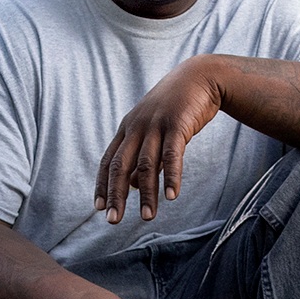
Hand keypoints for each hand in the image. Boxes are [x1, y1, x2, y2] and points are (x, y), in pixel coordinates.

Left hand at [94, 57, 223, 223]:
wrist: (200, 78)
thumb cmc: (176, 108)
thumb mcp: (153, 131)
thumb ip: (141, 157)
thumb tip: (129, 186)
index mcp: (128, 129)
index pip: (108, 161)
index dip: (102, 185)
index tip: (99, 207)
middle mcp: (137, 127)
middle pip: (120, 166)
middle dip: (116, 195)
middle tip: (113, 220)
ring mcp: (156, 125)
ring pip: (146, 165)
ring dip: (146, 194)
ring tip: (147, 217)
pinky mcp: (177, 125)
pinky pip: (172, 155)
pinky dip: (171, 177)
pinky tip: (172, 196)